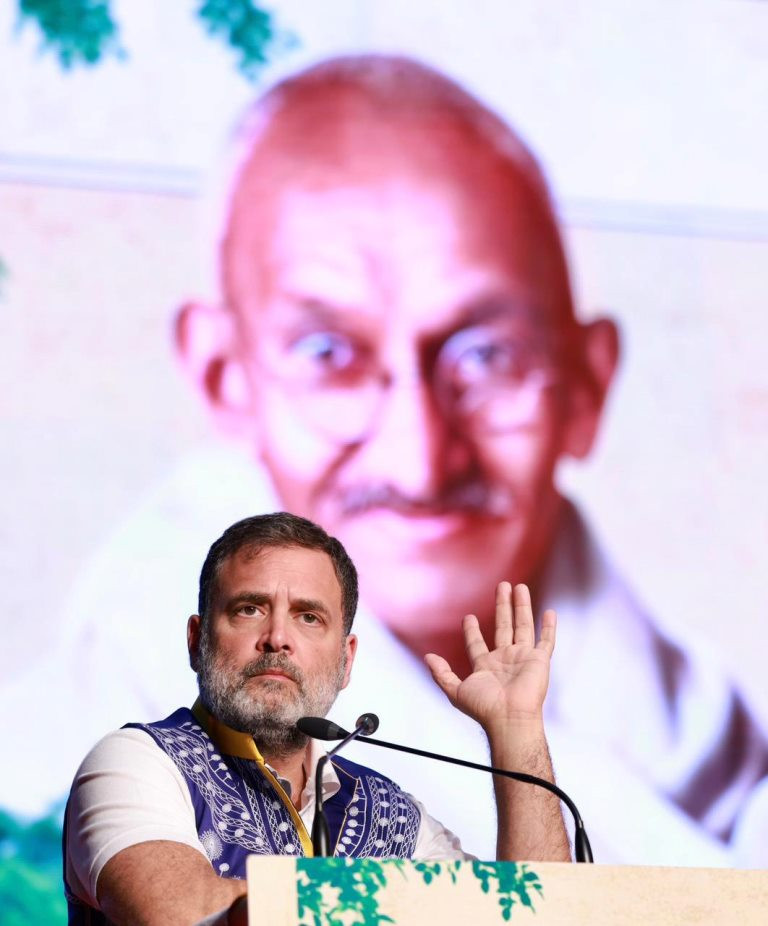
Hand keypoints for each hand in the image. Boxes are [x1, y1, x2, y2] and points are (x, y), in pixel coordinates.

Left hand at [424, 582, 555, 731]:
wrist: (510, 718)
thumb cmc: (484, 708)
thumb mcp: (455, 691)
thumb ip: (442, 674)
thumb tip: (427, 657)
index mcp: (485, 666)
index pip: (477, 644)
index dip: (472, 631)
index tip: (468, 616)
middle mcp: (505, 659)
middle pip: (503, 626)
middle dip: (502, 606)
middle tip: (502, 586)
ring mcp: (523, 659)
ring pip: (523, 626)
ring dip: (521, 607)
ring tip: (519, 588)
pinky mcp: (539, 661)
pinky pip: (546, 641)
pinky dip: (549, 627)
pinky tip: (549, 612)